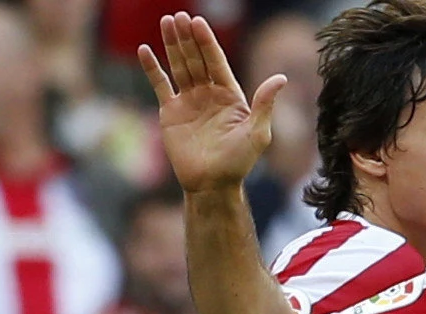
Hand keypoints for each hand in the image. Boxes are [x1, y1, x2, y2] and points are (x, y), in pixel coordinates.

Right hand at [139, 12, 283, 194]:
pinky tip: (145, 50)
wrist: (211, 185)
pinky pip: (160, 85)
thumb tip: (280, 77)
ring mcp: (188, 101)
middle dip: (187, 37)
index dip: (206, 42)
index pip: (215, 60)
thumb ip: (264, 103)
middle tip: (178, 16)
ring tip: (166, 21)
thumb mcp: (257, 133)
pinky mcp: (170, 113)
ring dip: (172, 44)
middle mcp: (208, 92)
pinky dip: (152, 68)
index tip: (198, 23)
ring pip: (179, 66)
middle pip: (195, 58)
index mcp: (229, 93)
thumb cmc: (238, 162)